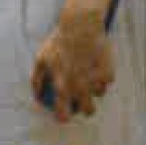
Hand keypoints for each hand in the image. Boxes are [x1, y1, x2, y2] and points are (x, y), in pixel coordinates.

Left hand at [30, 9, 113, 123]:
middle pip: (88, 111)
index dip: (63, 117)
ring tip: (87, 74)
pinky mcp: (108, 73)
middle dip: (85, 108)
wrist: (80, 27)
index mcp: (62, 86)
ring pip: (98, 95)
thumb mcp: (41, 60)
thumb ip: (37, 81)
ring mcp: (95, 80)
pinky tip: (95, 64)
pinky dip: (102, 76)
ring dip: (94, 89)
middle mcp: (80, 87)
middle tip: (82, 100)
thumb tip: (37, 98)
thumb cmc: (58, 43)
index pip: (63, 113)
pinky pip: (107, 82)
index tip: (64, 116)